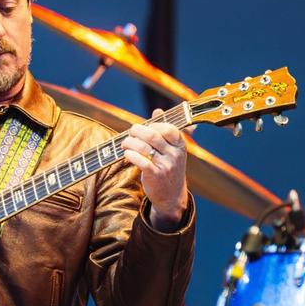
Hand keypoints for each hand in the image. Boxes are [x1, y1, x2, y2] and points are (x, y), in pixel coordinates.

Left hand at [121, 109, 188, 229]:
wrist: (171, 195)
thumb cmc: (168, 167)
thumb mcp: (171, 149)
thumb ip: (164, 129)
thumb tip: (157, 110)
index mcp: (180, 145)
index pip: (168, 128)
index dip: (153, 124)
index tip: (144, 127)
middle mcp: (175, 155)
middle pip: (153, 136)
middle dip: (137, 131)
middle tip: (130, 132)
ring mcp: (166, 166)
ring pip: (144, 147)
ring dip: (130, 143)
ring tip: (124, 143)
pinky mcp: (155, 176)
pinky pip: (140, 162)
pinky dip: (130, 155)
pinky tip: (126, 155)